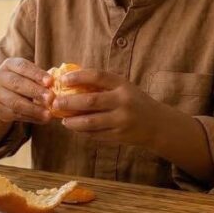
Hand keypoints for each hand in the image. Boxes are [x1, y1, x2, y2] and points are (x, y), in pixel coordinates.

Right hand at [0, 58, 52, 124]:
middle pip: (17, 84)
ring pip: (15, 102)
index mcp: (9, 64)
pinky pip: (15, 115)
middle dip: (35, 91)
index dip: (36, 74)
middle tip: (51, 98)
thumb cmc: (23, 81)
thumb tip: (59, 80)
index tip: (50, 81)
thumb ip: (42, 77)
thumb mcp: (30, 75)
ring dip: (34, 109)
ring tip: (48, 114)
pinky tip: (43, 119)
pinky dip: (31, 118)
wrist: (2, 95)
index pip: (22, 67)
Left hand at [54, 69, 169, 146]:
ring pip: (91, 122)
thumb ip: (103, 85)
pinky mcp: (119, 136)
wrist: (158, 125)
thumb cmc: (135, 102)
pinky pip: (96, 134)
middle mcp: (123, 101)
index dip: (78, 77)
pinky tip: (76, 128)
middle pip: (90, 101)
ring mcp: (121, 120)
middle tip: (55, 102)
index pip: (98, 76)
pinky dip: (83, 132)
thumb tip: (71, 81)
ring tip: (63, 120)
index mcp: (123, 85)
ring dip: (73, 121)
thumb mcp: (123, 88)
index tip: (63, 79)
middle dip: (69, 102)